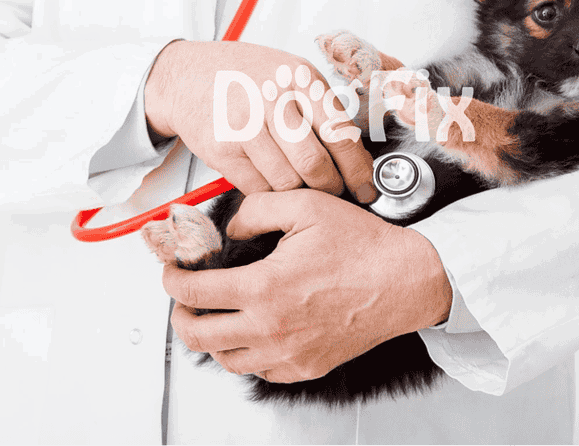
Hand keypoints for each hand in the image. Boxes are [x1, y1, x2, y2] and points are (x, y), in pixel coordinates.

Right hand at [144, 40, 374, 199]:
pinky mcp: (222, 150)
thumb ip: (320, 105)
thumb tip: (357, 152)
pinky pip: (258, 189)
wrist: (185, 76)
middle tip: (336, 194)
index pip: (340, 133)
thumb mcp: (289, 74)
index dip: (358, 169)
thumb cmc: (244, 76)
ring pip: (287, 182)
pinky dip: (271, 195)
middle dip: (331, 188)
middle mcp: (272, 99)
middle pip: (315, 164)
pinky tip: (274, 186)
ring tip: (304, 190)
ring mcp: (244, 126)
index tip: (365, 187)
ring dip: (301, 195)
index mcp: (299, 78)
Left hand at [162, 190, 452, 382]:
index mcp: (264, 287)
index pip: (192, 293)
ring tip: (214, 315)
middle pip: (198, 335)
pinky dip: (245, 354)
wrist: (407, 280)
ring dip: (210, 337)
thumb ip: (254, 210)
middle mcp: (271, 328)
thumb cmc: (363, 245)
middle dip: (179, 315)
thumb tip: (228, 229)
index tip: (173, 272)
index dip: (172, 280)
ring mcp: (288, 353)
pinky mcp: (306, 366)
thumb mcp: (305, 206)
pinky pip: (259, 371)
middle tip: (183, 299)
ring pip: (224, 359)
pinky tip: (252, 331)